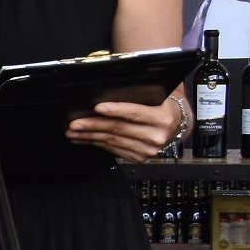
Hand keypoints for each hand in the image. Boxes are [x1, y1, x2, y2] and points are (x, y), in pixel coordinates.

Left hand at [69, 95, 184, 163]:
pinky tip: (84, 139)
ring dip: (89, 137)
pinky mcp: (139, 157)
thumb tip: (108, 91)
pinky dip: (96, 143)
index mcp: (163, 117)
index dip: (116, 110)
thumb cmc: (163, 106)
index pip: (136, 113)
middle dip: (93, 126)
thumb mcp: (158, 95)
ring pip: (112, 141)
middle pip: (119, 129)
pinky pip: (113, 149)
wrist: (177, 124)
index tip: (97, 107)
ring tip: (73, 132)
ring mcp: (148, 149)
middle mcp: (157, 135)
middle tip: (74, 123)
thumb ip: (139, 94)